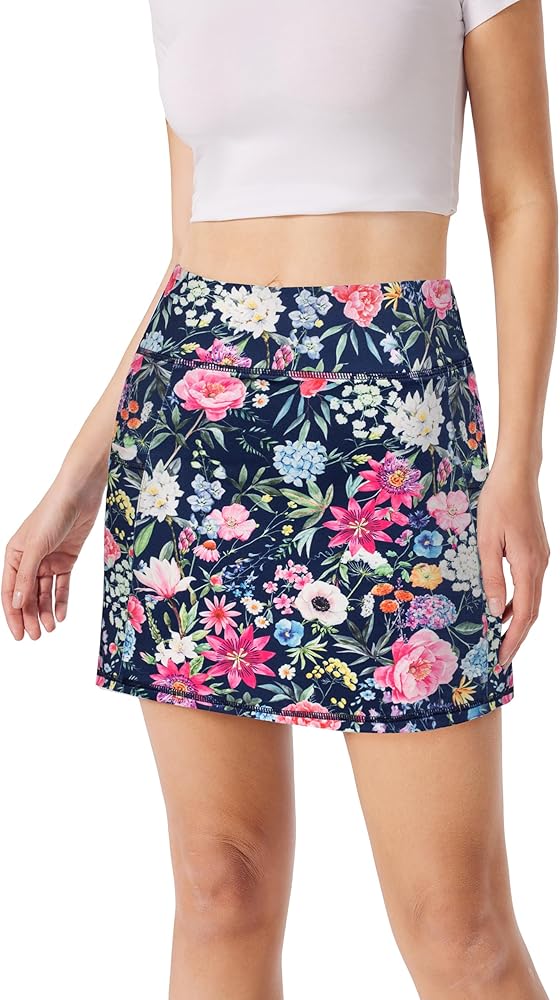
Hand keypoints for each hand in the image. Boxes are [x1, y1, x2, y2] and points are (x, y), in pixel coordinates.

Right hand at [2, 472, 104, 640]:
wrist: (80, 495)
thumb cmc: (52, 514)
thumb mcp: (36, 547)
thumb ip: (26, 576)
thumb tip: (18, 603)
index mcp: (14, 555)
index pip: (10, 591)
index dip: (13, 614)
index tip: (18, 634)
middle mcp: (29, 559)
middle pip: (27, 594)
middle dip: (30, 616)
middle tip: (36, 637)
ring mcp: (48, 560)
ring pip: (44, 592)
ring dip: (46, 610)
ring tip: (49, 629)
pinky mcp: (66, 559)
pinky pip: (61, 585)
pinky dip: (61, 600)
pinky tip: (61, 615)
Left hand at [477, 462, 549, 667]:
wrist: (517, 475)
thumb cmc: (497, 503)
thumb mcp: (486, 541)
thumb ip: (490, 577)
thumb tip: (493, 610)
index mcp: (527, 565)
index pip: (523, 614)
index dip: (512, 639)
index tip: (501, 658)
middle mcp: (540, 565)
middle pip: (532, 612)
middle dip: (516, 637)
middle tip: (500, 657)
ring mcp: (541, 558)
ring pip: (532, 599)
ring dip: (517, 620)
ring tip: (499, 637)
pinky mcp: (537, 551)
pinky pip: (530, 585)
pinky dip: (518, 602)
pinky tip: (502, 606)